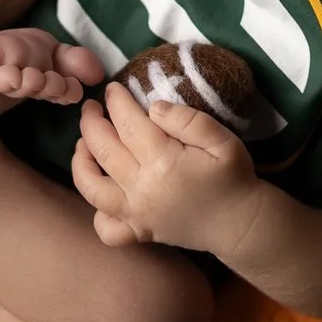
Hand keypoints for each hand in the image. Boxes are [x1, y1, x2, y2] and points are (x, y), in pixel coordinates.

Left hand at [72, 81, 263, 254]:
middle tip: (91, 107)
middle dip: (90, 122)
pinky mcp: (138, 233)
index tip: (111, 89)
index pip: (127, 124)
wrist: (240, 223)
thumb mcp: (223, 140)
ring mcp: (136, 214)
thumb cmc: (233, 178)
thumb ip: (189, 120)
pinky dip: (96, 212)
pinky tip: (102, 191)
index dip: (115, 102)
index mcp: (164, 161)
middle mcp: (142, 188)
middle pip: (103, 149)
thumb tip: (153, 107)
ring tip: (83, 143)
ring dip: (81, 162)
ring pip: (91, 188)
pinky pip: (105, 228)